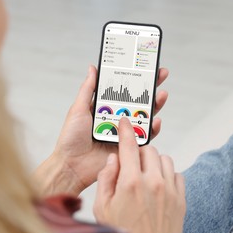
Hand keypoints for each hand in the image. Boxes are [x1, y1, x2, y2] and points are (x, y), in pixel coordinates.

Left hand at [34, 66, 168, 195]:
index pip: (122, 90)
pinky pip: (145, 137)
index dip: (133, 79)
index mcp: (104, 108)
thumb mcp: (78, 109)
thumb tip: (93, 68)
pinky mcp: (129, 146)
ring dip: (155, 105)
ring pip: (144, 117)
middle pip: (137, 101)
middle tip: (161, 74)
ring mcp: (124, 132)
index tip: (144, 66)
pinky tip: (156, 120)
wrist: (71, 165)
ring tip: (161, 95)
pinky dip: (153, 129)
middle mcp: (116, 119)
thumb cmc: (71, 138)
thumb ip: (87, 90)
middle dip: (150, 88)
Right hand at [94, 118, 185, 232]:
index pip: (128, 146)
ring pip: (165, 159)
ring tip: (144, 175)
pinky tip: (157, 185)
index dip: (125, 130)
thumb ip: (105, 179)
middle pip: (149, 149)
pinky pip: (177, 174)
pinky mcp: (180, 200)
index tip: (124, 121)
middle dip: (138, 151)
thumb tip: (112, 160)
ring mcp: (169, 191)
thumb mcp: (102, 208)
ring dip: (153, 161)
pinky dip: (167, 174)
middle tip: (131, 162)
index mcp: (130, 182)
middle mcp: (152, 183)